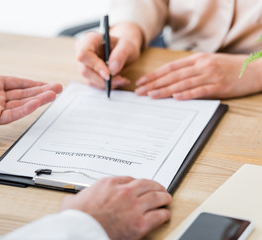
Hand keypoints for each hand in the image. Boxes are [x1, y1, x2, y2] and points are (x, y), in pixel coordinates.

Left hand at [0, 41, 61, 126]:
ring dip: (39, 99)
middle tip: (59, 88)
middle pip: (25, 93)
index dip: (33, 83)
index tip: (47, 83)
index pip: (19, 84)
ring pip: (23, 103)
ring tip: (55, 94)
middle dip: (43, 91)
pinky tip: (39, 102)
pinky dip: (27, 108)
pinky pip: (14, 113)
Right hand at [60, 176, 171, 239]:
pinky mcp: (140, 224)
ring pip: (156, 197)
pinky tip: (165, 214)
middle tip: (160, 189)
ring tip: (166, 199)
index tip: (140, 186)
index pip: (130, 179)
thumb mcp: (73, 200)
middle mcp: (124, 192)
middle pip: (147, 184)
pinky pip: (158, 215)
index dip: (137, 183)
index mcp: (109, 184)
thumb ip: (79, 196)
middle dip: (155, 186)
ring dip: (163, 197)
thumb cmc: (77, 218)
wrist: (80, 231)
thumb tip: (73, 200)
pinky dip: (164, 214)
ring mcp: (134, 207)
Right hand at [76, 22, 142, 88]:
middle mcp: (83, 51)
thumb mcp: (128, 45)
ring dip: (106, 84)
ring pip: (89, 80)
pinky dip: (106, 85)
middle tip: (120, 80)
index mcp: (90, 39)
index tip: (109, 74)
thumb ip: (121, 54)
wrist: (123, 50)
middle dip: (103, 79)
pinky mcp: (88, 74)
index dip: (95, 66)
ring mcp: (84, 64)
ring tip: (122, 80)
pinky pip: (94, 84)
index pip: (83, 54)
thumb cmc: (124, 45)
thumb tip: (112, 70)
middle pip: (85, 70)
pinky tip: (117, 81)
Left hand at [135, 52, 261, 99]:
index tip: (142, 81)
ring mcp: (211, 76)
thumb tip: (170, 78)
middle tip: (140, 91)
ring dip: (165, 90)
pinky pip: (200, 90)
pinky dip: (187, 94)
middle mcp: (202, 66)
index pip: (170, 67)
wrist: (254, 70)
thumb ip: (191, 69)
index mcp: (197, 59)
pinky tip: (175, 97)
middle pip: (173, 75)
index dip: (154, 75)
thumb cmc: (228, 68)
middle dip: (154, 83)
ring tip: (151, 95)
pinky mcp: (219, 86)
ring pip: (183, 83)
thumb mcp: (208, 62)